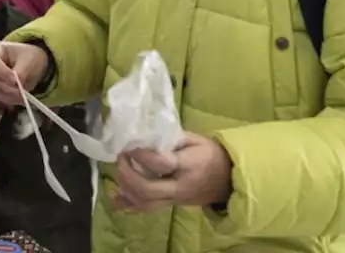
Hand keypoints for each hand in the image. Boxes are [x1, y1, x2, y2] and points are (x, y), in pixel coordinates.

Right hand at [0, 41, 48, 107]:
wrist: (30, 64)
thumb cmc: (29, 57)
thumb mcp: (29, 61)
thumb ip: (22, 73)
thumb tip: (17, 87)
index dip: (1, 72)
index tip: (16, 81)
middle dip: (4, 86)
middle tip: (20, 93)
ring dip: (4, 95)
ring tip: (21, 98)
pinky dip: (5, 98)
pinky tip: (17, 99)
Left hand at [111, 133, 233, 212]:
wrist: (229, 179)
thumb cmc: (211, 154)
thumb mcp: (195, 139)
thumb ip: (170, 138)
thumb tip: (144, 136)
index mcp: (188, 166)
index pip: (160, 164)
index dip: (140, 155)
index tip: (129, 144)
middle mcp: (180, 186)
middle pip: (147, 189)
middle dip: (127, 174)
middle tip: (120, 158)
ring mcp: (175, 199)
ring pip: (145, 203)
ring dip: (126, 189)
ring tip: (118, 172)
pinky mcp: (172, 205)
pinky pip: (148, 209)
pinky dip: (129, 204)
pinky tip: (116, 198)